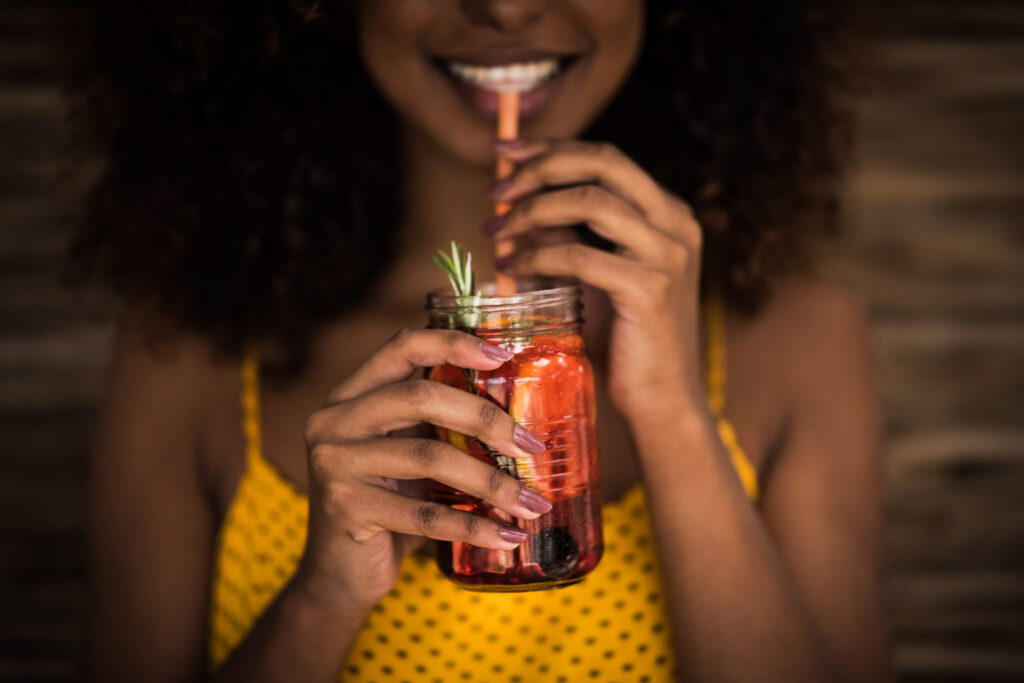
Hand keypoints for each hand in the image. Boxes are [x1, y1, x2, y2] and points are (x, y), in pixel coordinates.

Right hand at [296, 329, 551, 613]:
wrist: (339, 574)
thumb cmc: (388, 505)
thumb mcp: (407, 454)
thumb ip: (440, 425)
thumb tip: (522, 413)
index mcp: (351, 395)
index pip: (401, 346)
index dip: (453, 342)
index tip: (503, 354)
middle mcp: (334, 420)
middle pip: (421, 396)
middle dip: (486, 418)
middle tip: (532, 446)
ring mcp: (334, 464)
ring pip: (429, 456)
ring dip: (492, 482)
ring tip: (532, 502)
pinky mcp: (345, 509)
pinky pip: (425, 515)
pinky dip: (474, 526)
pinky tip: (508, 536)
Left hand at [487, 139, 706, 426]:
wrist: (661, 402)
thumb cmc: (625, 342)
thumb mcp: (594, 278)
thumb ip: (568, 239)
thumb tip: (523, 211)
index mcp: (667, 213)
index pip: (606, 157)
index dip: (550, 147)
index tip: (503, 152)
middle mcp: (675, 223)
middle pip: (603, 161)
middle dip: (540, 166)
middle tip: (495, 189)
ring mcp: (668, 254)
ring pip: (590, 201)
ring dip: (532, 210)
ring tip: (496, 231)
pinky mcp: (650, 289)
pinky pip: (580, 255)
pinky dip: (538, 257)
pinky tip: (511, 269)